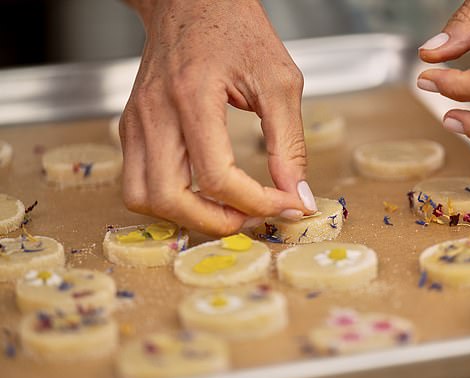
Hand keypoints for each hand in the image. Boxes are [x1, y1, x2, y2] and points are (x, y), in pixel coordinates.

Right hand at [120, 0, 315, 235]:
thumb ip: (289, 142)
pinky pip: (138, 182)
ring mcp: (136, 122)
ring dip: (187, 217)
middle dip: (216, 222)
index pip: (217, 175)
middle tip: (252, 217)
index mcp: (193, 96)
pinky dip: (170, 200)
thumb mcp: (279, 81)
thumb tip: (297, 193)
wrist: (191, 0)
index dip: (258, 202)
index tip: (288, 203)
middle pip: (169, 198)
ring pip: (142, 199)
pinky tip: (204, 193)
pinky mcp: (131, 127)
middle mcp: (155, 113)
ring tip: (226, 209)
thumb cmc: (235, 28)